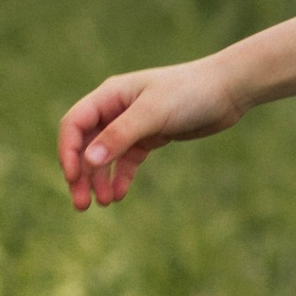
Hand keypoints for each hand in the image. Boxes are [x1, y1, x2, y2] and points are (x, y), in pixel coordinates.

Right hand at [56, 57, 245, 208]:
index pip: (74, 124)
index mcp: (110, 95)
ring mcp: (132, 124)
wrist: (228, 91)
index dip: (68, 151)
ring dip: (100, 179)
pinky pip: (127, 160)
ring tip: (104, 203)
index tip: (73, 178)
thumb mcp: (153, 113)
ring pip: (105, 156)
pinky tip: (120, 194)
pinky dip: (121, 177)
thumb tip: (88, 160)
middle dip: (81, 174)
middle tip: (81, 204)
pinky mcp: (150, 137)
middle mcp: (116, 109)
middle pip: (86, 144)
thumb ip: (120, 136)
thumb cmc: (189, 93)